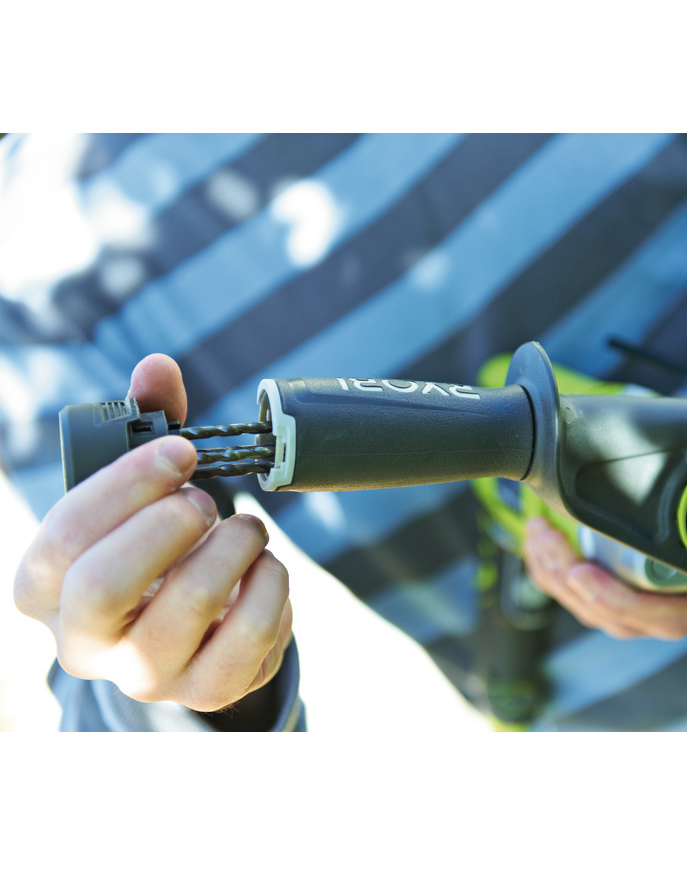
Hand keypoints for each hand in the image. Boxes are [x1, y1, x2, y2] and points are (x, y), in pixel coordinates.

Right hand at [14, 355, 292, 715]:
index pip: (61, 539)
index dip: (125, 486)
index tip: (181, 451)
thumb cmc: (158, 547)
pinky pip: (249, 638)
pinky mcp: (207, 689)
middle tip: (207, 499)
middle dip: (166, 526)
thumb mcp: (142, 491)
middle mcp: (82, 642)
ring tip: (247, 529)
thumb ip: (145, 424)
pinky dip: (272, 588)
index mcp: (46, 587)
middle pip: (103, 586)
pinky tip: (266, 568)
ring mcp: (145, 676)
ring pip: (186, 611)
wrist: (193, 628)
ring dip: (233, 548)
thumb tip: (157, 366)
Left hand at [523, 518, 686, 639]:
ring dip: (560, 578)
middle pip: (623, 618)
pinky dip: (562, 580)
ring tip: (539, 536)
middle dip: (572, 582)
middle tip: (546, 542)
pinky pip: (594, 605)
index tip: (580, 573)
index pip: (671, 614)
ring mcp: (664, 613)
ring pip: (602, 614)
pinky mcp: (639, 605)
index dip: (619, 601)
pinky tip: (542, 549)